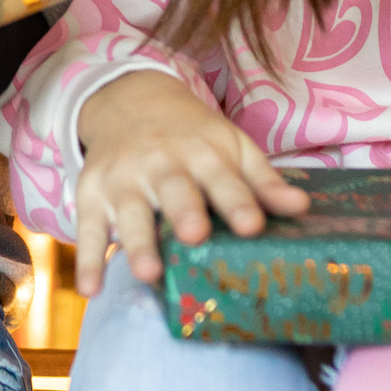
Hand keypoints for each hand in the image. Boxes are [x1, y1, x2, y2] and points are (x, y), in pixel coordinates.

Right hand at [72, 70, 308, 295]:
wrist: (129, 100)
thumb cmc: (192, 136)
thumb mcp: (229, 147)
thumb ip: (261, 180)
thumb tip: (301, 208)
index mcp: (201, 152)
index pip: (223, 179)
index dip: (238, 202)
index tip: (252, 225)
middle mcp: (161, 164)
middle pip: (173, 189)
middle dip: (183, 212)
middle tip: (194, 235)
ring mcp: (123, 180)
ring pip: (130, 212)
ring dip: (137, 242)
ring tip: (148, 273)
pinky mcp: (91, 195)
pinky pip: (88, 229)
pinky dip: (89, 259)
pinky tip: (91, 289)